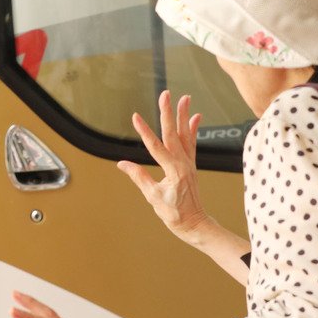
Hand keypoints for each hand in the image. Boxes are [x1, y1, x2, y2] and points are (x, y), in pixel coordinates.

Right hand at [118, 91, 212, 243]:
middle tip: (165, 94)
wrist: (195, 223)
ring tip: (184, 97)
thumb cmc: (174, 214)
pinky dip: (193, 129)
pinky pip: (192, 143)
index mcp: (172, 171)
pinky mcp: (191, 164)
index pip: (155, 147)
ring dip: (184, 115)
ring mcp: (188, 163)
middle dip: (168, 112)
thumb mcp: (153, 197)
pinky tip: (195, 116)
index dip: (145, 131)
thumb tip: (122, 163)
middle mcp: (183, 163)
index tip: (136, 116)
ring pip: (185, 134)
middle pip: (173, 133)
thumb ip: (139, 177)